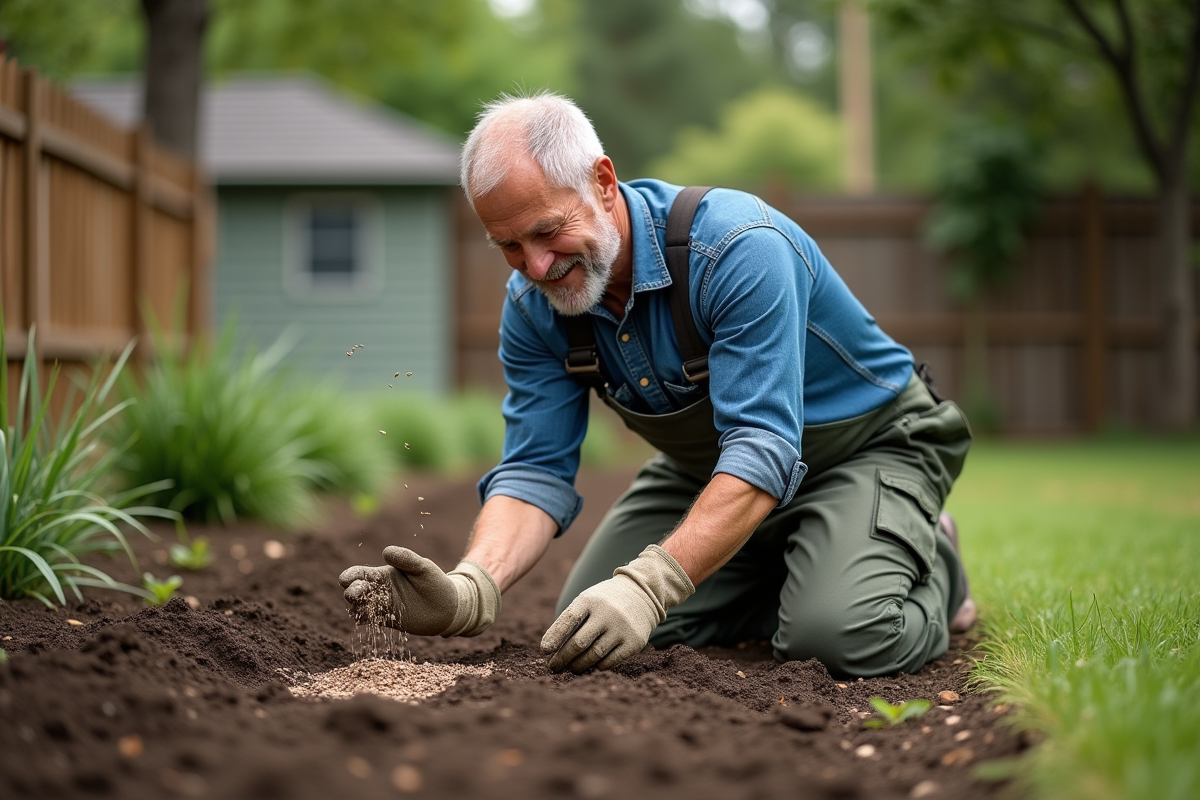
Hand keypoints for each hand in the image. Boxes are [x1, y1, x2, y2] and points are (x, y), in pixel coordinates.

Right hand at [338, 546, 500, 636]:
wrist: (448, 607)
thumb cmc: (435, 582)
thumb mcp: (422, 567)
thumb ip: (406, 559)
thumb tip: (386, 551)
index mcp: (384, 574)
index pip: (362, 573)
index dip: (352, 575)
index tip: (345, 579)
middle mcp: (380, 590)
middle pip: (358, 591)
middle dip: (353, 592)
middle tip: (353, 595)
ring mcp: (384, 606)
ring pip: (363, 607)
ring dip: (358, 607)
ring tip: (356, 609)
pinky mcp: (389, 621)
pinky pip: (374, 620)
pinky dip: (367, 620)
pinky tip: (363, 620)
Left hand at [541, 545, 693, 672]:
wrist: (643, 594)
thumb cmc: (605, 602)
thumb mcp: (588, 601)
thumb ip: (571, 621)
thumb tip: (552, 651)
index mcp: (590, 600)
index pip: (569, 619)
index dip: (555, 636)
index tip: (544, 650)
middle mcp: (606, 613)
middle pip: (579, 642)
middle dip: (563, 658)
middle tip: (553, 667)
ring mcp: (621, 628)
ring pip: (594, 655)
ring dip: (578, 665)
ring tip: (571, 668)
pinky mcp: (634, 642)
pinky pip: (610, 661)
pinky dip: (597, 666)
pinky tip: (592, 665)